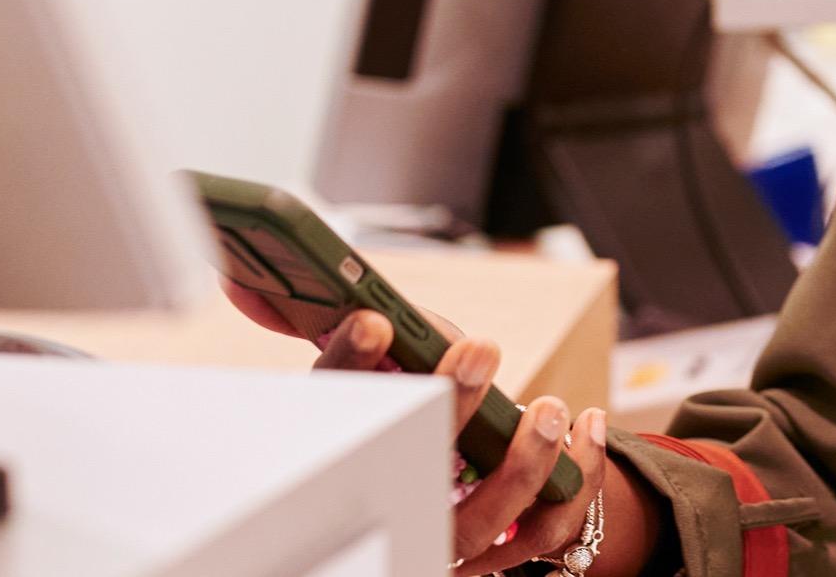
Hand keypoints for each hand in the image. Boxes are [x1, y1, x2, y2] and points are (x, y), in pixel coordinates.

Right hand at [219, 279, 663, 571]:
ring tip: (547, 408)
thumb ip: (348, 327)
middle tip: (478, 348)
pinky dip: (576, 478)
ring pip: (483, 524)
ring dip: (524, 463)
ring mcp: (442, 540)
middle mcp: (390, 501)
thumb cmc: (414, 416)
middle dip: (448, 406)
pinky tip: (586, 424)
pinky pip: (545, 532)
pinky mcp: (497, 554)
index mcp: (349, 448)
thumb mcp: (380, 368)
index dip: (349, 365)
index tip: (372, 322)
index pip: (333, 407)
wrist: (453, 492)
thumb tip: (249, 286)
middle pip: (410, 474)